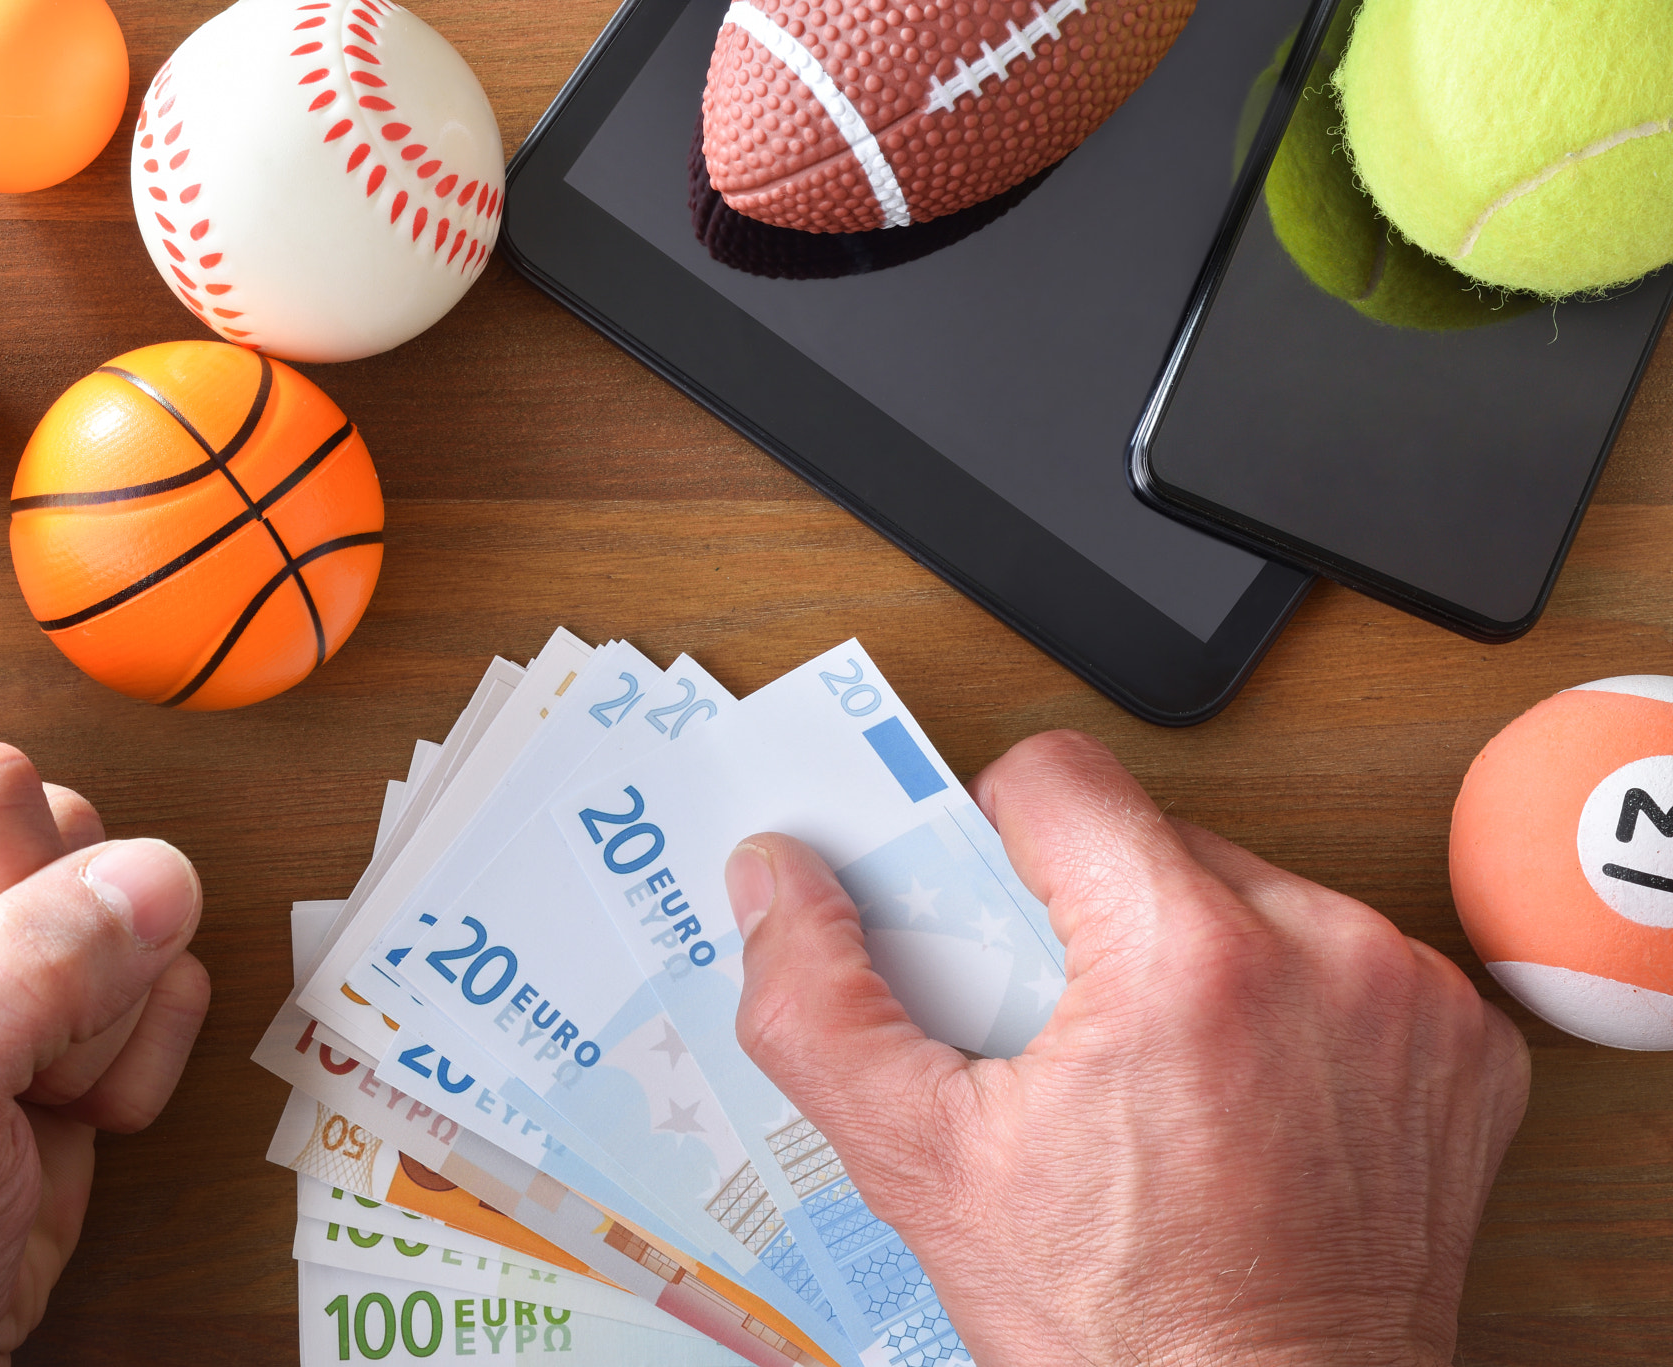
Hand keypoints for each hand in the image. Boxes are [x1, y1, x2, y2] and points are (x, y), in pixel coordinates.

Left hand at [0, 743, 210, 1366]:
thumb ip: (25, 980)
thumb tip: (154, 878)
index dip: (0, 919)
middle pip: (59, 826)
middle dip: (57, 977)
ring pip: (125, 881)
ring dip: (101, 1022)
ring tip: (11, 1097)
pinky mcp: (46, 957)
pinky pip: (165, 948)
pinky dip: (137, 1050)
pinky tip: (56, 1104)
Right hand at [726, 731, 1528, 1366]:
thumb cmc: (1119, 1331)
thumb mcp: (919, 1167)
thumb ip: (821, 1004)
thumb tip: (775, 881)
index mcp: (1186, 960)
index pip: (1060, 775)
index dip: (993, 834)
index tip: (987, 911)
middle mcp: (1323, 952)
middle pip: (1152, 836)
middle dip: (1089, 912)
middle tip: (1058, 1029)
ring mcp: (1406, 998)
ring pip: (1248, 891)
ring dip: (1190, 952)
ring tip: (1152, 1072)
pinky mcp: (1462, 1043)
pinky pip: (1343, 959)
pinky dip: (1288, 1005)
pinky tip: (1243, 1097)